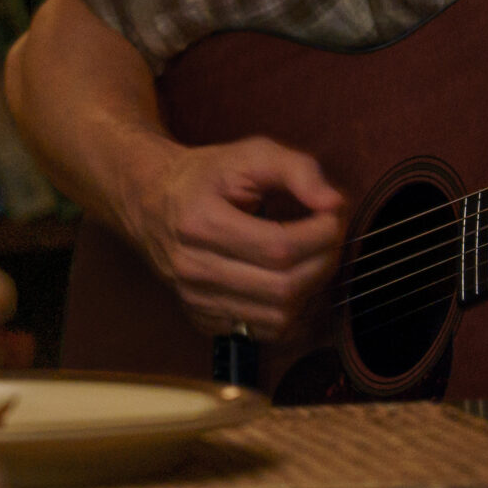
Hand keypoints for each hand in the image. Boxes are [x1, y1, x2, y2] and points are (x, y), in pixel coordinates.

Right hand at [125, 137, 345, 340]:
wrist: (152, 201)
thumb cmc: (207, 176)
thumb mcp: (251, 154)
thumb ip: (298, 170)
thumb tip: (335, 204)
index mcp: (200, 222)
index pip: (279, 247)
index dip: (320, 236)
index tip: (332, 218)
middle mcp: (193, 267)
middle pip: (282, 288)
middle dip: (323, 264)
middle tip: (330, 240)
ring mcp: (196, 299)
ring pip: (277, 319)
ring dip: (311, 292)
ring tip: (314, 261)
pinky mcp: (204, 319)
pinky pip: (264, 334)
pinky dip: (291, 314)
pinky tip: (293, 283)